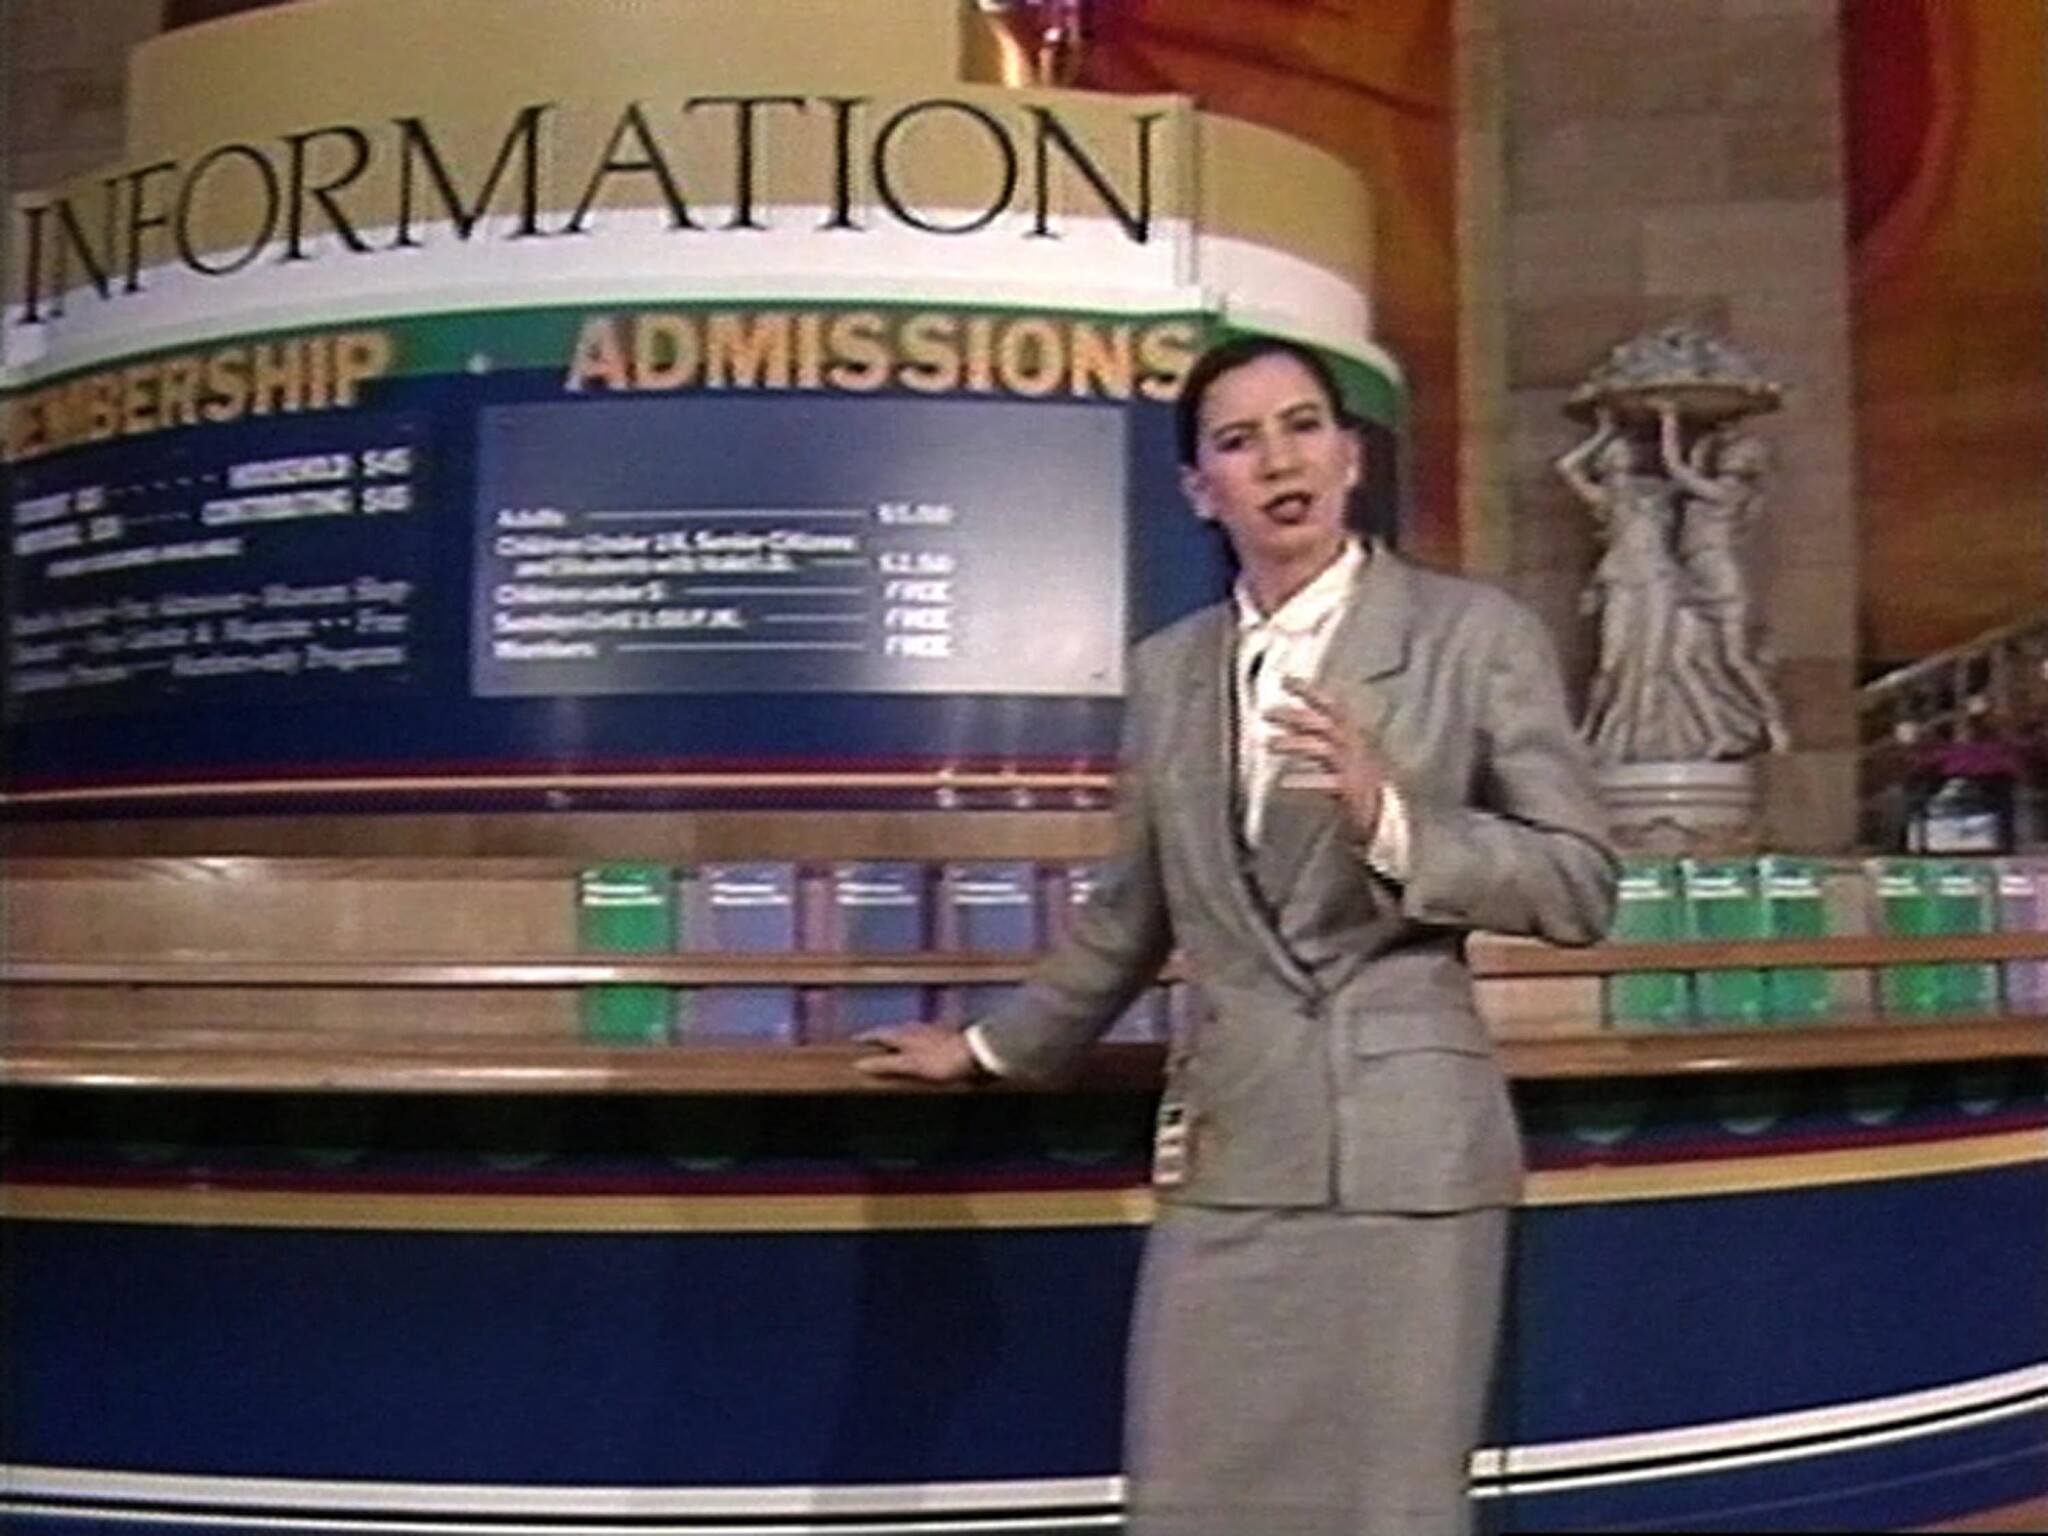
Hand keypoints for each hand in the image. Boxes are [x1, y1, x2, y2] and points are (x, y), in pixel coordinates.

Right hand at [853, 1023, 982, 1082]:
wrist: (976, 1052)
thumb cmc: (941, 1059)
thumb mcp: (910, 1065)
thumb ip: (886, 1065)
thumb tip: (859, 1063)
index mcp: (903, 1033)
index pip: (878, 1032)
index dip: (865, 1037)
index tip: (854, 1040)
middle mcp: (914, 1028)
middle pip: (891, 1031)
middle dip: (879, 1037)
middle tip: (868, 1044)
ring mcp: (929, 1031)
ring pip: (906, 1033)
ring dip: (895, 1040)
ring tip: (889, 1049)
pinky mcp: (941, 1037)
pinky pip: (918, 1039)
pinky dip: (910, 1045)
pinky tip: (916, 1052)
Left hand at [1262, 676, 1388, 837]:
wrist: (1389, 818)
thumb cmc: (1364, 786)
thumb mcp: (1349, 755)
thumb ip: (1326, 738)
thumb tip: (1294, 721)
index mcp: (1355, 736)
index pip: (1332, 706)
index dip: (1309, 691)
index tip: (1284, 678)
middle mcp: (1356, 748)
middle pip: (1323, 724)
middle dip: (1294, 716)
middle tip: (1264, 711)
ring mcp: (1355, 769)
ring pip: (1322, 749)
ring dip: (1294, 743)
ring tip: (1266, 742)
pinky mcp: (1352, 792)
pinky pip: (1328, 784)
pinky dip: (1308, 782)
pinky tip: (1285, 783)